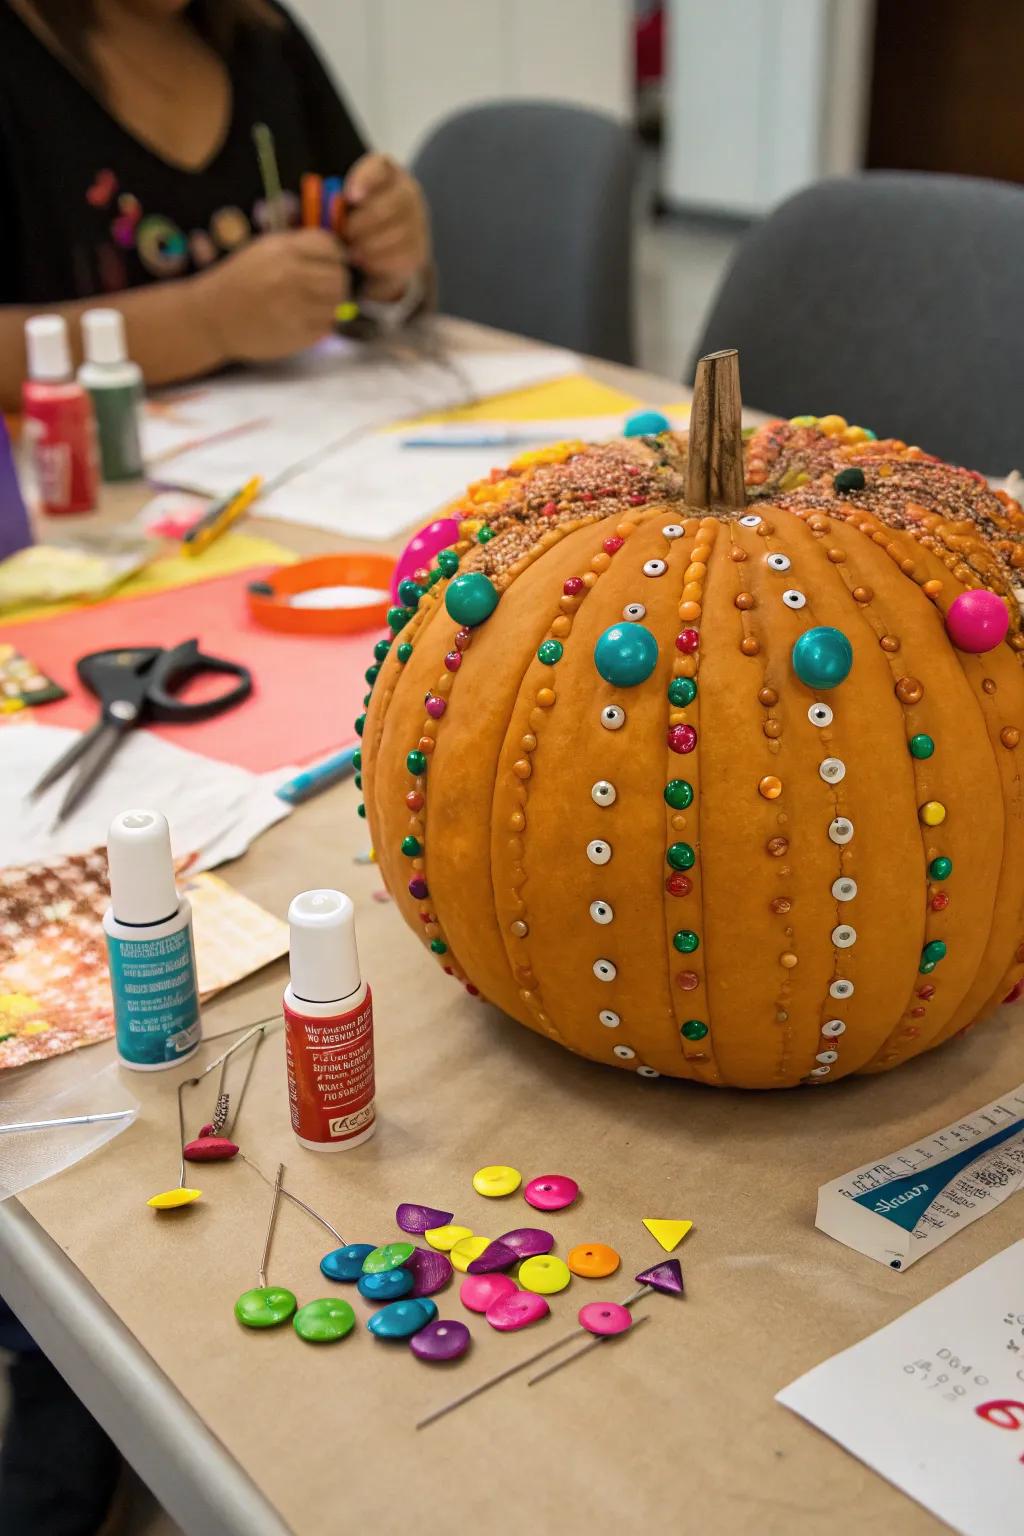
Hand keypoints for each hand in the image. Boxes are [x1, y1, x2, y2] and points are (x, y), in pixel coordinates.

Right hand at [196, 230, 348, 361]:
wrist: (212, 317)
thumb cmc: (240, 281)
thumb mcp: (264, 250)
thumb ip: (298, 247)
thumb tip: (337, 253)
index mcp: (283, 250)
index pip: (330, 245)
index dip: (334, 254)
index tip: (328, 262)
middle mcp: (291, 276)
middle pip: (339, 275)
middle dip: (337, 280)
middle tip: (326, 287)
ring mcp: (296, 307)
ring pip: (338, 302)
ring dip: (332, 303)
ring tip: (316, 303)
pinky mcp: (298, 334)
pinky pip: (328, 325)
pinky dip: (323, 323)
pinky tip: (307, 319)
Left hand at [344, 153, 429, 300]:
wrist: (384, 250)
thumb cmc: (355, 221)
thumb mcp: (343, 206)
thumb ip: (330, 203)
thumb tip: (307, 210)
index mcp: (387, 172)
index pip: (379, 167)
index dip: (365, 180)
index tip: (350, 197)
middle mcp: (408, 192)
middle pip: (389, 205)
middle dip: (362, 224)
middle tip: (345, 235)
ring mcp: (418, 221)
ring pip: (395, 234)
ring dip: (368, 245)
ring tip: (352, 251)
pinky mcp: (419, 250)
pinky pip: (400, 257)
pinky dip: (378, 262)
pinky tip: (365, 262)